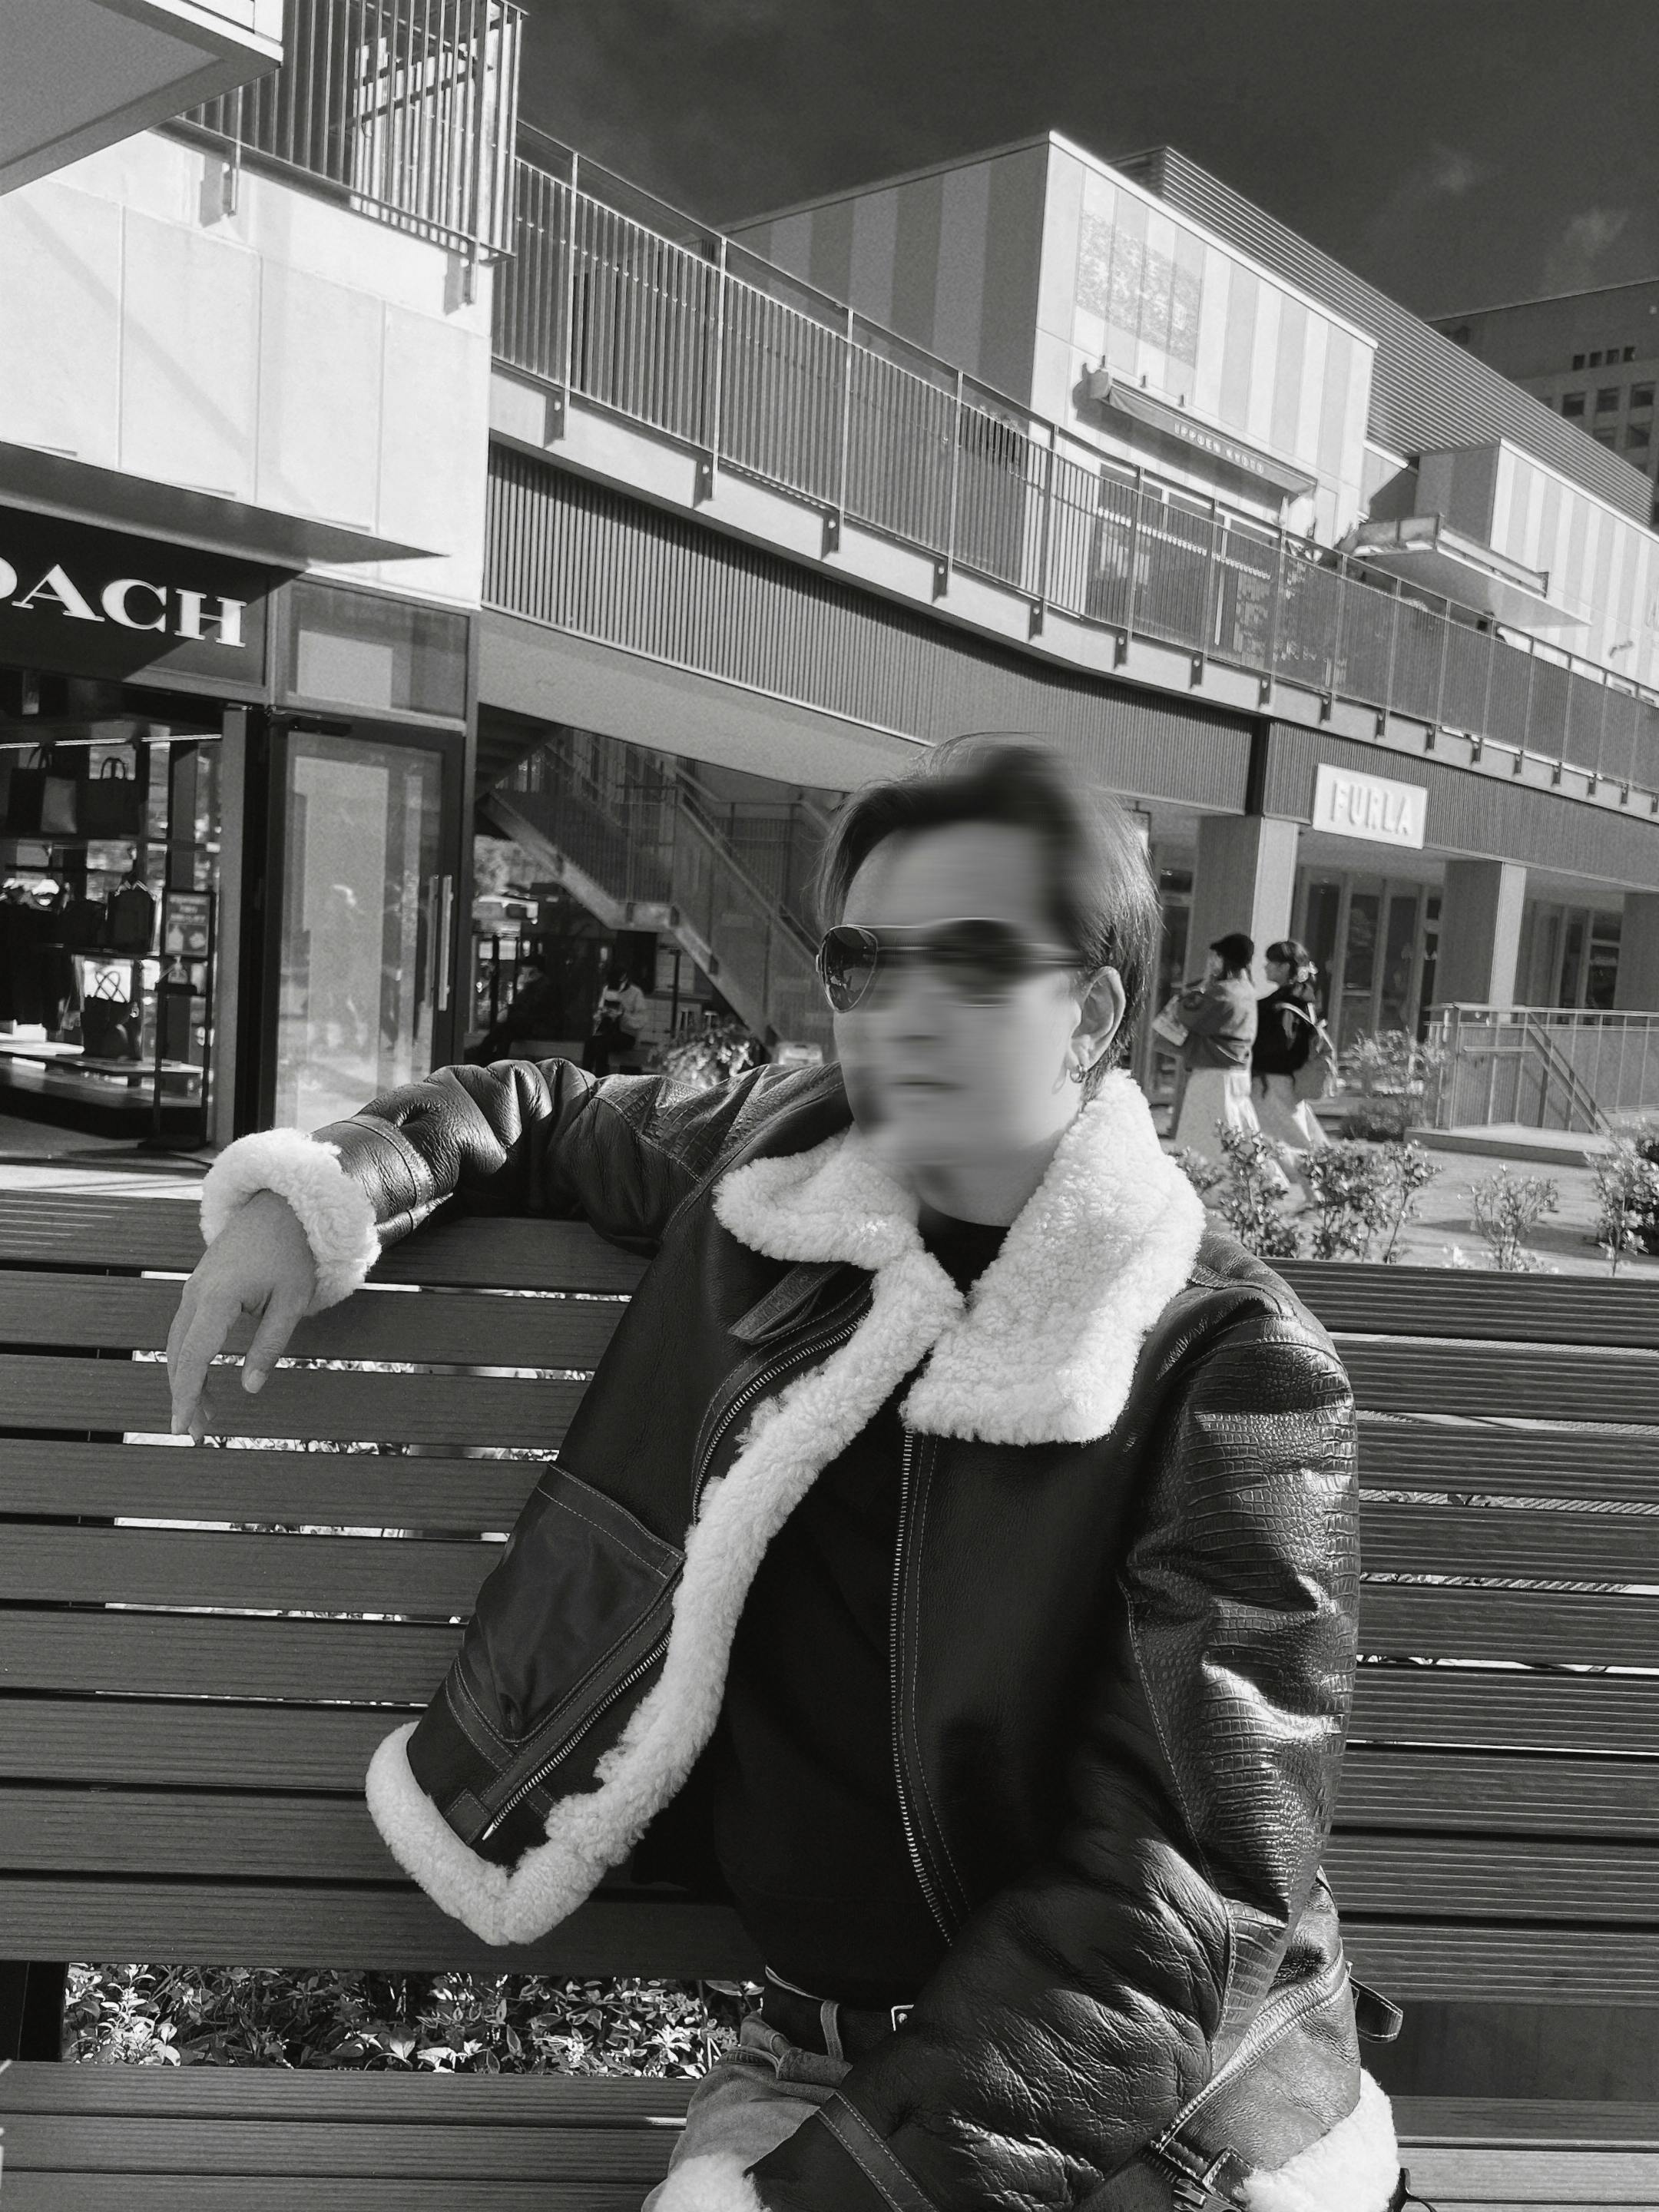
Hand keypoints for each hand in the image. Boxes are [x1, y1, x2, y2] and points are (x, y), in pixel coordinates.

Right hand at [166, 1190, 316, 1443]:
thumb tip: (250, 1387)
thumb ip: (269, 1345)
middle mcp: (196, 1293)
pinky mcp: (199, 1286)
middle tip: (195, 1432)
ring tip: (203, 1414)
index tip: (184, 1427)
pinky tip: (201, 1379)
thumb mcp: (291, 1301)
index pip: (195, 1357)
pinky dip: (189, 1357)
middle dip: (185, 1395)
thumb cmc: (293, 1252)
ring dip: (186, 1379)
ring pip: (178, 1343)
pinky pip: (186, 1329)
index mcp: (217, 1297)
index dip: (188, 1395)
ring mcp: (193, 1288)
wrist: (281, 1206)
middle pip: (179, 1354)